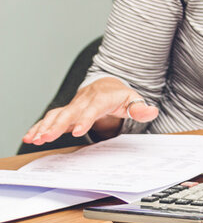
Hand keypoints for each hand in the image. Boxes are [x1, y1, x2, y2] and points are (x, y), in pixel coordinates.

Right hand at [21, 77, 158, 144]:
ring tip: (34, 139)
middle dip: (57, 125)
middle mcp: (84, 101)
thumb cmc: (120, 95)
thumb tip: (152, 111)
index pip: (92, 109)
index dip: (84, 120)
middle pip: (70, 113)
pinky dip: (39, 126)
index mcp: (101, 98)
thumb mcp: (134, 100)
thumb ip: (141, 108)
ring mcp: (74, 105)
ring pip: (57, 114)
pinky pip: (51, 118)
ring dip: (44, 126)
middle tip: (47, 137)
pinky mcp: (67, 111)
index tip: (76, 131)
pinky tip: (30, 137)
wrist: (106, 84)